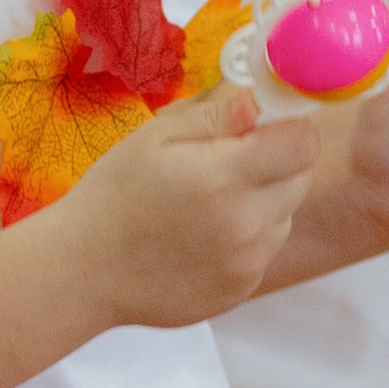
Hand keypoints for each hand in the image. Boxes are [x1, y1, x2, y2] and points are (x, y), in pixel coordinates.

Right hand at [45, 82, 318, 328]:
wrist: (83, 271)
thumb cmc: (114, 195)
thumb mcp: (155, 136)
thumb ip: (217, 115)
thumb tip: (262, 98)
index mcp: (226, 177)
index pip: (305, 142)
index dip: (290, 127)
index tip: (265, 126)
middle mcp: (248, 224)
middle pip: (300, 178)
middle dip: (275, 163)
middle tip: (227, 164)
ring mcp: (248, 263)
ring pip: (284, 215)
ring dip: (262, 202)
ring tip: (208, 206)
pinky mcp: (242, 289)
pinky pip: (264, 250)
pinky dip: (246, 238)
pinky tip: (201, 238)